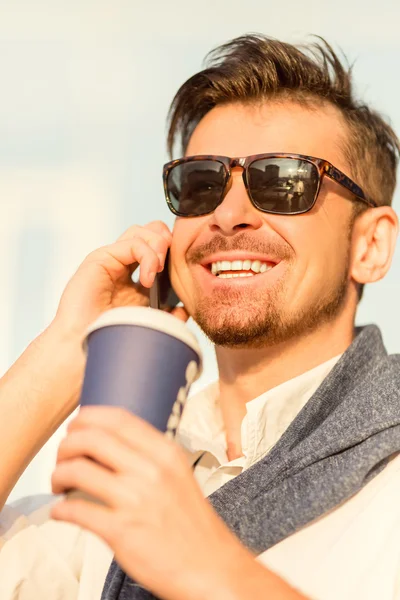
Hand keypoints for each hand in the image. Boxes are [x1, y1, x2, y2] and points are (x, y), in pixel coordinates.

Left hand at [50, 406, 251, 599]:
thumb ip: (148, 455)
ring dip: (59, 475)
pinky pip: (76, 511)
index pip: (117, 418)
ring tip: (60, 484)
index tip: (76, 426)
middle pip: (91, 438)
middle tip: (63, 457)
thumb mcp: (178, 474)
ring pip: (77, 470)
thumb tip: (108, 443)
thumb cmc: (192, 523)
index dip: (87, 417)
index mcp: (165, 453)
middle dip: (66, 445)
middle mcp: (151, 470)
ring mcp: (135, 500)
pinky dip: (60, 510)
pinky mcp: (122, 532)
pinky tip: (62, 511)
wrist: (210, 567)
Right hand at [52, 220, 187, 340]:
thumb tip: (186, 308)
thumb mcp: (148, 322)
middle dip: (167, 241)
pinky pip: (133, 243)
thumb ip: (167, 314)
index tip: (182, 270)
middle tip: (173, 264)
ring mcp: (111, 260)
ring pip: (142, 231)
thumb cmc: (111, 338)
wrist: (83, 348)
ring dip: (159, 246)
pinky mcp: (101, 258)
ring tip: (160, 271)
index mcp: (134, 277)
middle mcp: (122, 264)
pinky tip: (149, 278)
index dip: (173, 251)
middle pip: (150, 231)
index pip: (158, 248)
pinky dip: (147, 256)